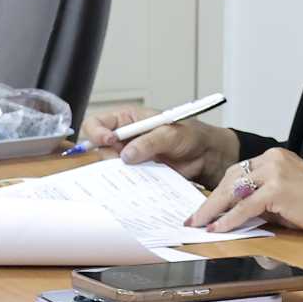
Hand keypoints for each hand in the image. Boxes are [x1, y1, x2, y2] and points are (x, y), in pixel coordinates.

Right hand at [82, 107, 238, 184]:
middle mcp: (124, 138)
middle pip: (99, 148)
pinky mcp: (137, 173)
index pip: (97, 123)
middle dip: (108, 155)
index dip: (97, 132)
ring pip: (110, 166)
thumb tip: (127, 154)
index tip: (109, 140)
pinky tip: (142, 180)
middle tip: (125, 160)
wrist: (206, 156)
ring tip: (140, 168)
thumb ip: (149, 142)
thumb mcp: (171, 133)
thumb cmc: (191, 135)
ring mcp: (129, 157)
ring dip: (119, 170)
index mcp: (127, 120)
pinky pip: (125, 179)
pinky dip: (129, 182)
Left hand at [187, 147, 302, 237]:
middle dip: (210, 200)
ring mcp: (274, 172)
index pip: (237, 172)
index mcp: (274, 157)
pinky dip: (229, 220)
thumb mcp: (285, 196)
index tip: (206, 206)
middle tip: (194, 218)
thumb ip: (260, 199)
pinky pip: (245, 206)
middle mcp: (272, 159)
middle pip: (231, 178)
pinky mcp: (277, 189)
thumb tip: (234, 213)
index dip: (219, 191)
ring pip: (233, 191)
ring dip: (213, 210)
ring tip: (199, 224)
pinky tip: (218, 229)